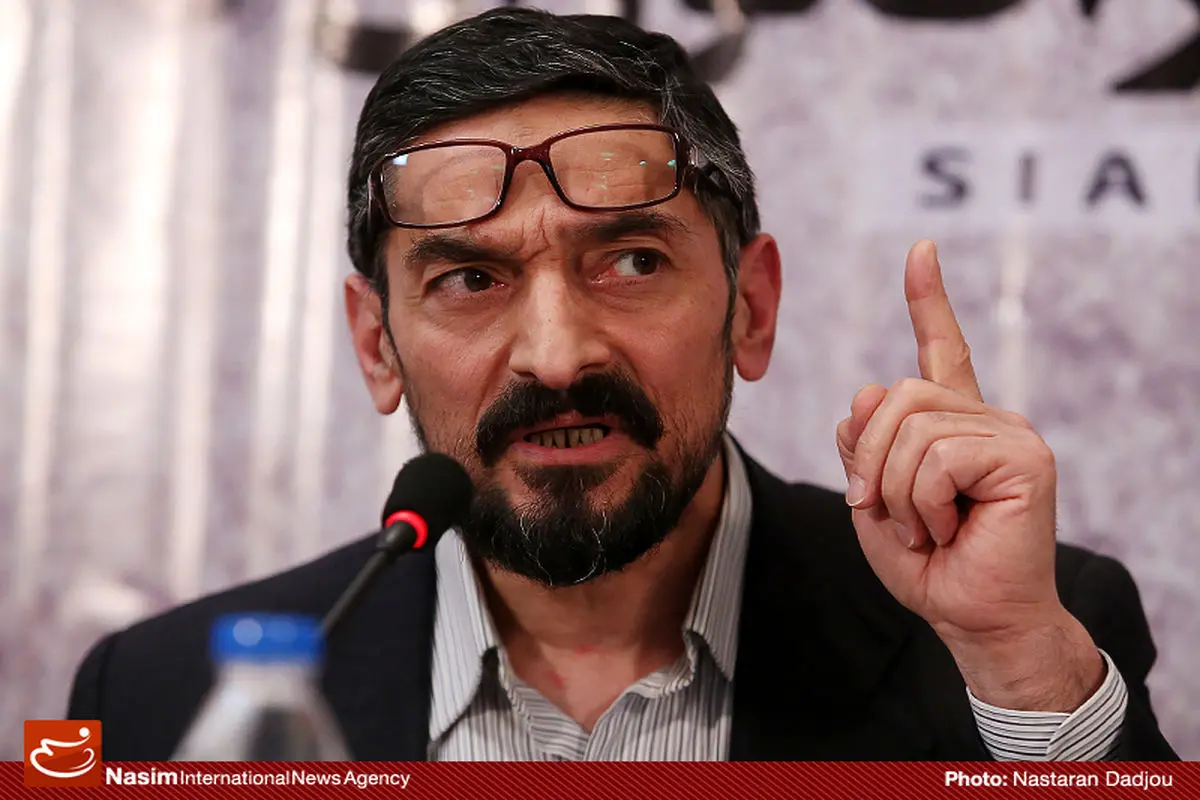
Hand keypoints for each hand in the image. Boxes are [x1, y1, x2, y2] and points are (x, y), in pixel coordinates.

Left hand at [836, 240, 1103, 711]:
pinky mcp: (1023, 458)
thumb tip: (865, 391)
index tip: (921, 250)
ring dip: (895, 493)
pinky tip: (949, 530)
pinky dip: (921, 504)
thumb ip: (863, 445)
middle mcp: (984, 417)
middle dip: (870, 463)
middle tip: (888, 515)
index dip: (928, 299)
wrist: (972, 617)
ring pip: (911, 427)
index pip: (939, 348)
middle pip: (895, 396)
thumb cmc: (928, 564)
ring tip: (926, 529)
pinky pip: (936, 458)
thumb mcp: (872, 500)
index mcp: (951, 422)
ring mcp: (1009, 433)